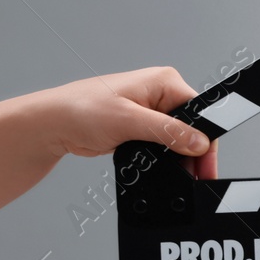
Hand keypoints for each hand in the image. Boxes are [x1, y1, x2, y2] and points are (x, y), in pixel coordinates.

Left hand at [33, 67, 218, 179]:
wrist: (53, 125)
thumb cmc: (80, 110)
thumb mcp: (129, 121)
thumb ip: (168, 131)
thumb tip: (198, 142)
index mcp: (164, 81)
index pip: (200, 112)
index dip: (206, 140)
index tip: (207, 165)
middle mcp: (160, 94)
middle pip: (192, 128)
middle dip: (193, 153)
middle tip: (194, 178)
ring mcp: (151, 112)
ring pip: (178, 140)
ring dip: (177, 158)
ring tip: (175, 175)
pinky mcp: (141, 127)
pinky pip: (162, 146)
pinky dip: (163, 160)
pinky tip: (158, 168)